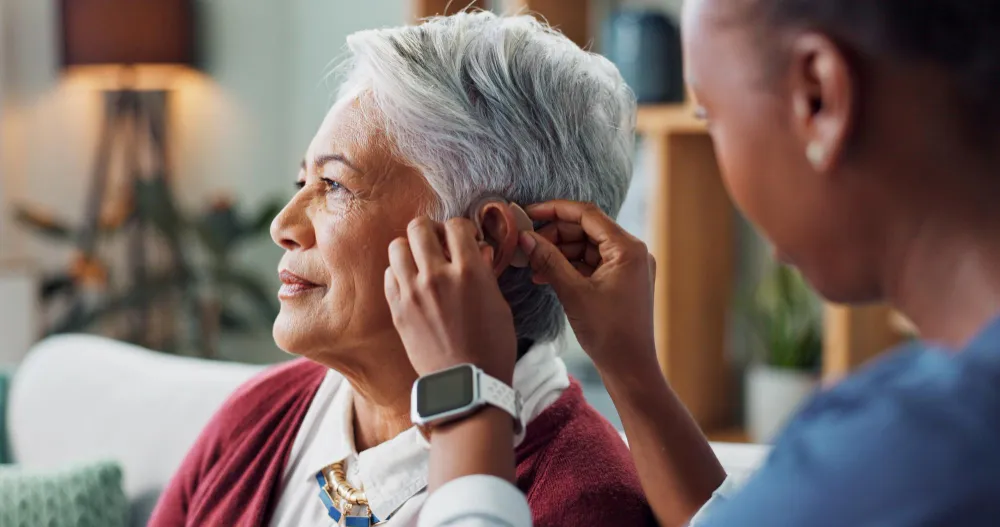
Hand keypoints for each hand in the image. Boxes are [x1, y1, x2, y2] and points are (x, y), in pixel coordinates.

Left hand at [385, 216, 517, 383]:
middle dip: (430, 230)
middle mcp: (437, 276)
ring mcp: (413, 293)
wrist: (467, 383)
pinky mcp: (397, 309)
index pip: (456, 225)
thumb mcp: (499, 305)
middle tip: (438, 244)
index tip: (463, 240)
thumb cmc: (492, 346)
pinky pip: (389, 275)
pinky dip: (399, 274)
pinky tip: (411, 284)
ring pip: (397, 246)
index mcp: (468, 271)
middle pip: (419, 227)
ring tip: (420, 262)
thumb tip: (479, 251)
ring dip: (410, 249)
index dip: (460, 229)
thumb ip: (485, 273)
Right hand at [519, 200, 656, 373]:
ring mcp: (628, 267)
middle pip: (586, 229)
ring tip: (531, 263)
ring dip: (558, 253)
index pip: (587, 214)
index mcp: (628, 248)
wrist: (630, 368)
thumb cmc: (608, 333)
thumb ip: (548, 261)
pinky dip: (569, 267)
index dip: (554, 210)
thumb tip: (525, 238)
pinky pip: (591, 264)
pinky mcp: (621, 281)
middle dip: (554, 235)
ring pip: (586, 247)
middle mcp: (632, 252)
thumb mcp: (573, 293)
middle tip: (526, 243)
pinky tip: (544, 275)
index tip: (528, 213)